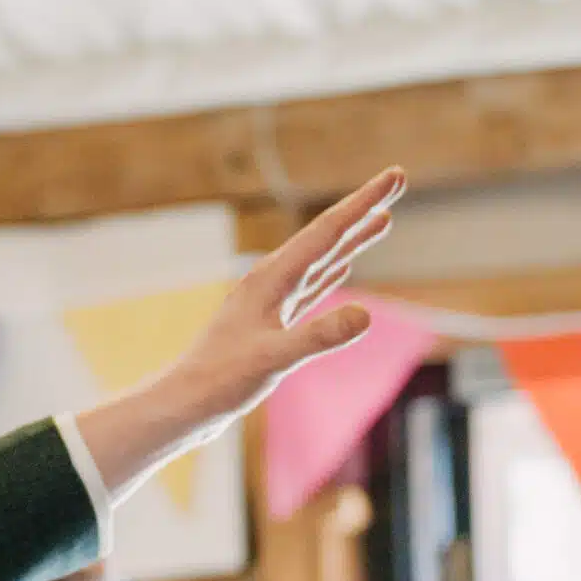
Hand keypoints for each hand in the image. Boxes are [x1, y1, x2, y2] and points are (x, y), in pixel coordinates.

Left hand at [75, 166, 404, 497]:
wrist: (183, 404)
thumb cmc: (219, 381)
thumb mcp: (273, 359)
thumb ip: (317, 337)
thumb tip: (365, 315)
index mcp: (271, 279)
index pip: (327, 231)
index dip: (363, 202)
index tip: (396, 175)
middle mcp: (270, 281)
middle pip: (326, 237)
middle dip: (363, 210)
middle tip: (397, 181)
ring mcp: (270, 302)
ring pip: (321, 261)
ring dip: (352, 240)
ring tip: (383, 219)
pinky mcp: (270, 324)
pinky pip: (309, 288)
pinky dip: (331, 273)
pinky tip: (342, 268)